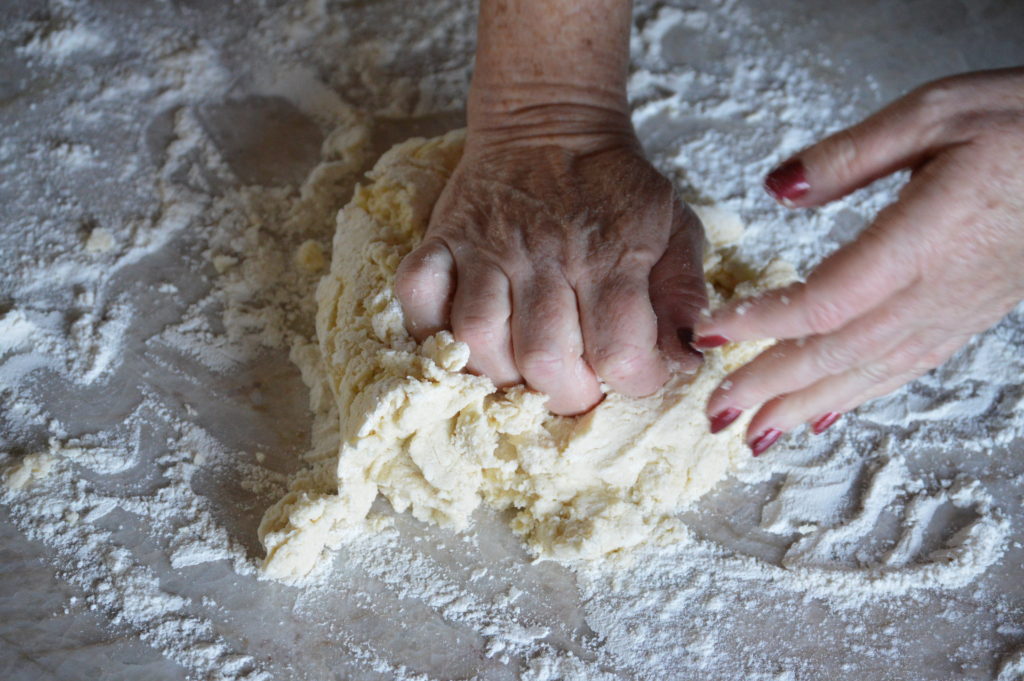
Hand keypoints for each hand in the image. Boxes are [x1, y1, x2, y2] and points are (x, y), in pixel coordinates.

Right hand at [395, 116, 706, 414]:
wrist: (551, 122)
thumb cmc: (615, 187)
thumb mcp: (674, 226)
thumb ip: (684, 293)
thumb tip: (688, 359)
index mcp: (611, 255)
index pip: (621, 353)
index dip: (636, 383)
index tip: (636, 375)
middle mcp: (545, 254)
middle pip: (544, 360)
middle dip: (566, 393)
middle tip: (577, 383)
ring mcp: (485, 247)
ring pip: (476, 339)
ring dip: (500, 373)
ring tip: (523, 368)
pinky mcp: (442, 238)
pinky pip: (417, 294)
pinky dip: (430, 328)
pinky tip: (462, 339)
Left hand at [695, 67, 1023, 454]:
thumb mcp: (933, 114)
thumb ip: (850, 155)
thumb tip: (777, 188)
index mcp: (921, 240)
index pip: (824, 301)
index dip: (762, 322)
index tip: (709, 332)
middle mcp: (935, 291)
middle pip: (836, 353)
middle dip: (769, 387)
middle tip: (716, 412)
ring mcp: (954, 312)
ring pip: (868, 374)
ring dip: (804, 406)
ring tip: (756, 433)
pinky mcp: (966, 318)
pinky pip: (902, 370)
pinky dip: (856, 397)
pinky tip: (825, 414)